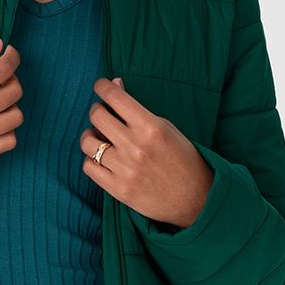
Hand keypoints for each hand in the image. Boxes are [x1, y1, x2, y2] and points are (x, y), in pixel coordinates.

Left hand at [79, 77, 213, 229]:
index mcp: (151, 127)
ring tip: (99, 137)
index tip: (100, 86)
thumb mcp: (166, 128)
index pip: (115, 97)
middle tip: (102, 112)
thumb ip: (138, 110)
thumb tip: (115, 85)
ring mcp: (125, 169)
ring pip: (88, 142)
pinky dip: (91, 159)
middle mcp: (135, 146)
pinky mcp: (118, 189)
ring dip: (90, 135)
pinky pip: (88, 167)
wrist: (196, 199)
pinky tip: (102, 158)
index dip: (103, 87)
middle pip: (97, 116)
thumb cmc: (183, 160)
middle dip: (97, 110)